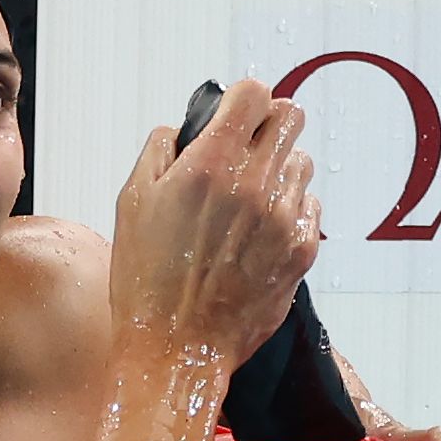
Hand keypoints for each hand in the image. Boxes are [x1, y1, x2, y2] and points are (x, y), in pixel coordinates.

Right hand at [110, 78, 319, 364]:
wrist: (176, 348)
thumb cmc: (146, 280)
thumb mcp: (131, 202)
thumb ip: (161, 150)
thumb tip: (183, 129)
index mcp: (209, 165)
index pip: (254, 93)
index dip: (242, 98)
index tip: (232, 113)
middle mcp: (255, 185)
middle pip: (291, 116)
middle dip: (267, 124)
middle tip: (246, 147)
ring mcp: (284, 218)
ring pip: (302, 161)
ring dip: (279, 167)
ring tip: (250, 197)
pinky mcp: (302, 250)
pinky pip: (310, 206)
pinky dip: (289, 209)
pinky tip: (259, 231)